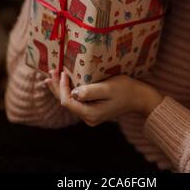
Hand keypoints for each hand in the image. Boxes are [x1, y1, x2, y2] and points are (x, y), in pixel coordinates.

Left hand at [44, 70, 163, 125]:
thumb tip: (74, 92)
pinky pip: (76, 101)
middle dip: (57, 88)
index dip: (62, 87)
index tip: (62, 72)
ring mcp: (90, 115)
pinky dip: (69, 91)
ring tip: (52, 77)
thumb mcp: (108, 88)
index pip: (68, 101)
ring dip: (61, 88)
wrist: (139, 97)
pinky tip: (65, 83)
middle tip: (50, 72)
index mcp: (90, 114)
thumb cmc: (125, 89)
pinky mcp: (93, 110)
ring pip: (70, 102)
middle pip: (66, 103)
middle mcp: (88, 118)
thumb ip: (90, 91)